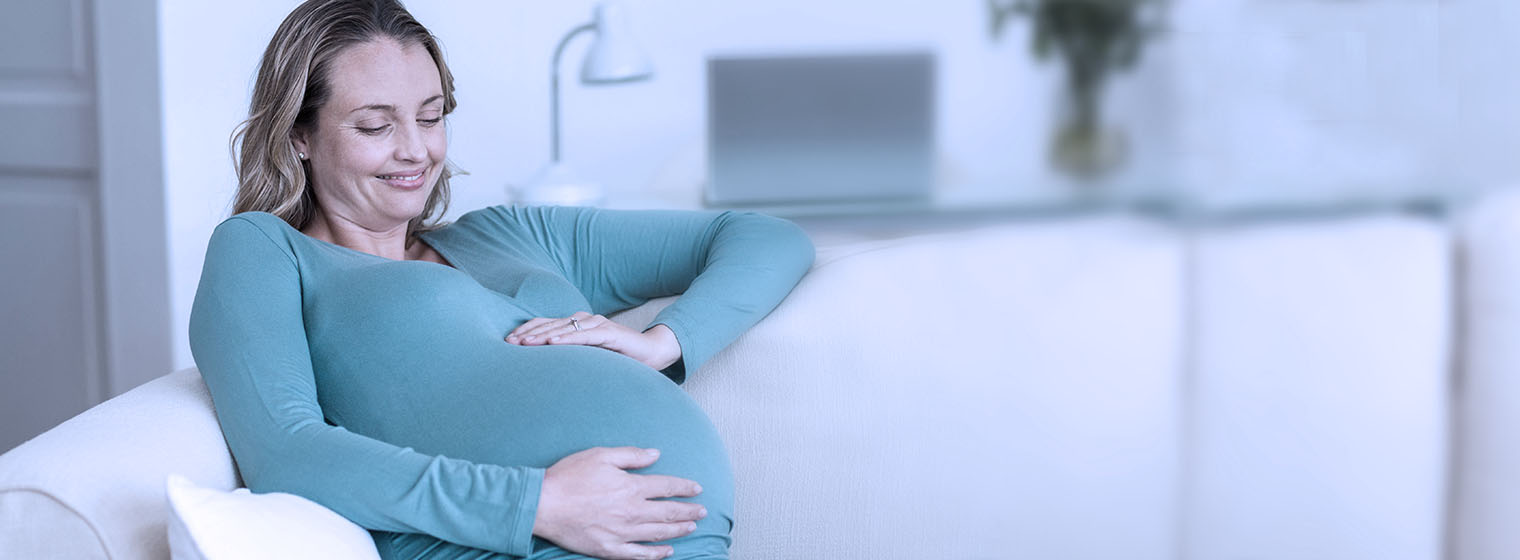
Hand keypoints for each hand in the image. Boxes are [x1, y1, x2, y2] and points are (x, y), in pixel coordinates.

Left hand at [506, 312, 681, 370]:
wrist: (652, 353)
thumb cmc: (619, 357)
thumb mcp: (589, 358)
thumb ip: (571, 359)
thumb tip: (544, 371)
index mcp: (577, 325)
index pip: (546, 324)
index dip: (527, 331)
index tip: (508, 341)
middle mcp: (584, 320)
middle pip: (550, 325)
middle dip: (528, 334)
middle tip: (509, 343)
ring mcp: (597, 324)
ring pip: (564, 328)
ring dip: (543, 336)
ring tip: (524, 344)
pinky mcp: (609, 333)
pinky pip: (585, 335)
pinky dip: (568, 339)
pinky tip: (553, 344)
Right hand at [534, 447, 706, 559]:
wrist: (543, 504)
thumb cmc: (569, 478)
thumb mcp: (601, 455)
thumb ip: (632, 455)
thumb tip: (655, 454)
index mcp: (630, 487)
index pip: (667, 487)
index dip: (685, 488)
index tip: (697, 489)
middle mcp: (631, 511)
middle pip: (668, 512)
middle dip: (689, 511)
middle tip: (702, 511)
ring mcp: (622, 533)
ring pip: (658, 533)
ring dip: (678, 530)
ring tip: (691, 527)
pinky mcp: (610, 549)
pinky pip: (640, 554)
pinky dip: (656, 554)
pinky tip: (667, 552)